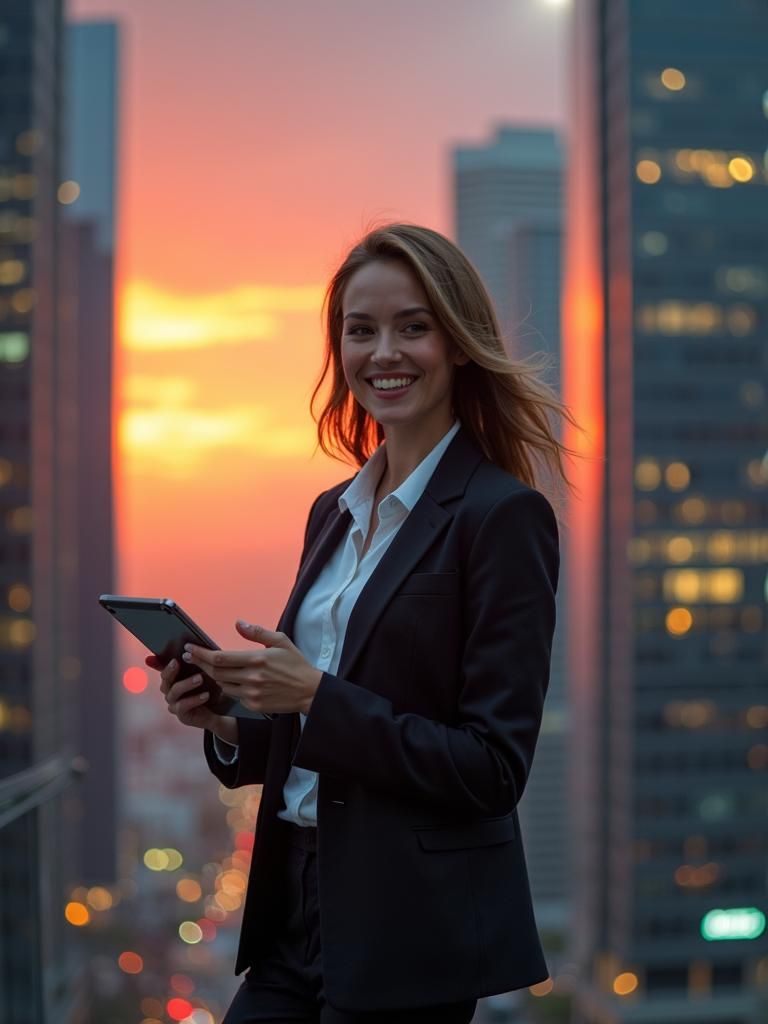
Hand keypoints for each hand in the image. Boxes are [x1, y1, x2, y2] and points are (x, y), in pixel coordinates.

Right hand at [145, 654, 237, 744]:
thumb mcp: (205, 672)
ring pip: (174, 691)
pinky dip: (194, 699)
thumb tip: (191, 646)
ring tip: (200, 679)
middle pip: (165, 679)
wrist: (218, 711)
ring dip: (186, 684)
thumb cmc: (209, 687)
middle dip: (171, 670)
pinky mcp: (181, 715)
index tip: (171, 657)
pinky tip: (205, 695)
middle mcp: (170, 691)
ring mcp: (174, 703)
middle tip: (178, 662)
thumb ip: (196, 661)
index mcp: (173, 679)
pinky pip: (183, 706)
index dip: (159, 663)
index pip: (163, 669)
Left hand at [181, 621, 322, 714]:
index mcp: (257, 659)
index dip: (201, 653)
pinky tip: (226, 679)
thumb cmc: (296, 664)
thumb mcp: (280, 641)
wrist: (309, 691)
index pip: (220, 658)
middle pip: (216, 672)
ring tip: (207, 666)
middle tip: (190, 656)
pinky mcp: (253, 705)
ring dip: (213, 675)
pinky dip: (228, 686)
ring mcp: (252, 693)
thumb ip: (257, 632)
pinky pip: (233, 695)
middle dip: (200, 663)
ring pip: (222, 684)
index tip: (190, 648)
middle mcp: (252, 678)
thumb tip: (238, 623)